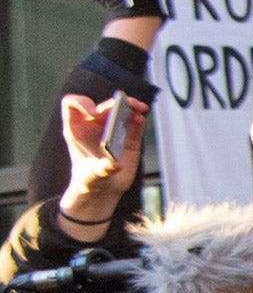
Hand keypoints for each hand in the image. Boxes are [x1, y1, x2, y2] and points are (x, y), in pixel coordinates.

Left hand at [59, 94, 145, 222]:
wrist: (103, 190)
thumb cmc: (90, 180)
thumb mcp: (93, 175)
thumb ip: (102, 169)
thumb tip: (116, 164)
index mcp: (77, 128)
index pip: (72, 104)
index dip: (81, 102)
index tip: (93, 113)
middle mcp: (94, 125)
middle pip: (103, 106)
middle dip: (114, 104)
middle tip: (125, 105)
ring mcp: (112, 130)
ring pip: (120, 110)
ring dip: (130, 105)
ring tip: (138, 107)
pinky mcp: (128, 138)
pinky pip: (133, 123)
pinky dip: (138, 118)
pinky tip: (141, 117)